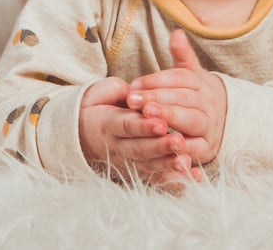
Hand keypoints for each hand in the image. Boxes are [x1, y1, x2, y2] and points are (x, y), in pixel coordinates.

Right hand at [78, 76, 197, 186]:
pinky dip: (172, 180)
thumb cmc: (98, 106)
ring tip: (186, 162)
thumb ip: (119, 91)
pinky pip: (155, 178)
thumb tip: (133, 91)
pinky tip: (191, 178)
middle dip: (159, 147)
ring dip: (167, 165)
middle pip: (139, 149)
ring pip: (148, 165)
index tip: (162, 123)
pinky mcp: (135, 171)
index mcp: (109, 124)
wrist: (80, 132)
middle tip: (179, 142)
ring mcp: (126, 161)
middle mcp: (117, 146)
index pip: (127, 126)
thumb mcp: (103, 93)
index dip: (144, 126)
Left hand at [127, 30, 226, 165]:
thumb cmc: (198, 97)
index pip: (180, 78)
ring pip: (191, 120)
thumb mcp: (192, 75)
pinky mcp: (208, 148)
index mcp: (202, 83)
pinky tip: (162, 144)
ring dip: (169, 118)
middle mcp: (209, 103)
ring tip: (147, 116)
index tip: (134, 84)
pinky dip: (180, 148)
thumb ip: (182, 56)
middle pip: (184, 98)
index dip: (157, 80)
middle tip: (134, 100)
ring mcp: (210, 126)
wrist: (225, 123)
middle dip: (158, 98)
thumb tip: (176, 33)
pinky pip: (195, 148)